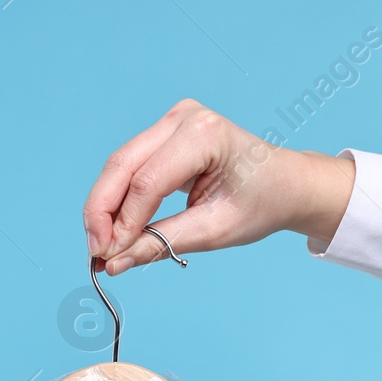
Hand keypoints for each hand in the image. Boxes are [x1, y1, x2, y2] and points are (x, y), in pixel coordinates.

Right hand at [83, 99, 355, 274]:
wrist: (286, 183)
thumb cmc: (261, 202)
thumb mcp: (214, 230)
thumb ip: (161, 243)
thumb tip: (114, 263)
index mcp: (205, 134)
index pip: (147, 183)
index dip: (122, 224)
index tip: (108, 259)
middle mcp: (183, 118)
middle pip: (122, 167)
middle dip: (101, 214)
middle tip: (95, 254)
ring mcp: (170, 121)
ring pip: (119, 168)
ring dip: (104, 209)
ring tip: (102, 247)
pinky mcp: (162, 134)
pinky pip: (128, 169)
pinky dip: (117, 201)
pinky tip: (113, 230)